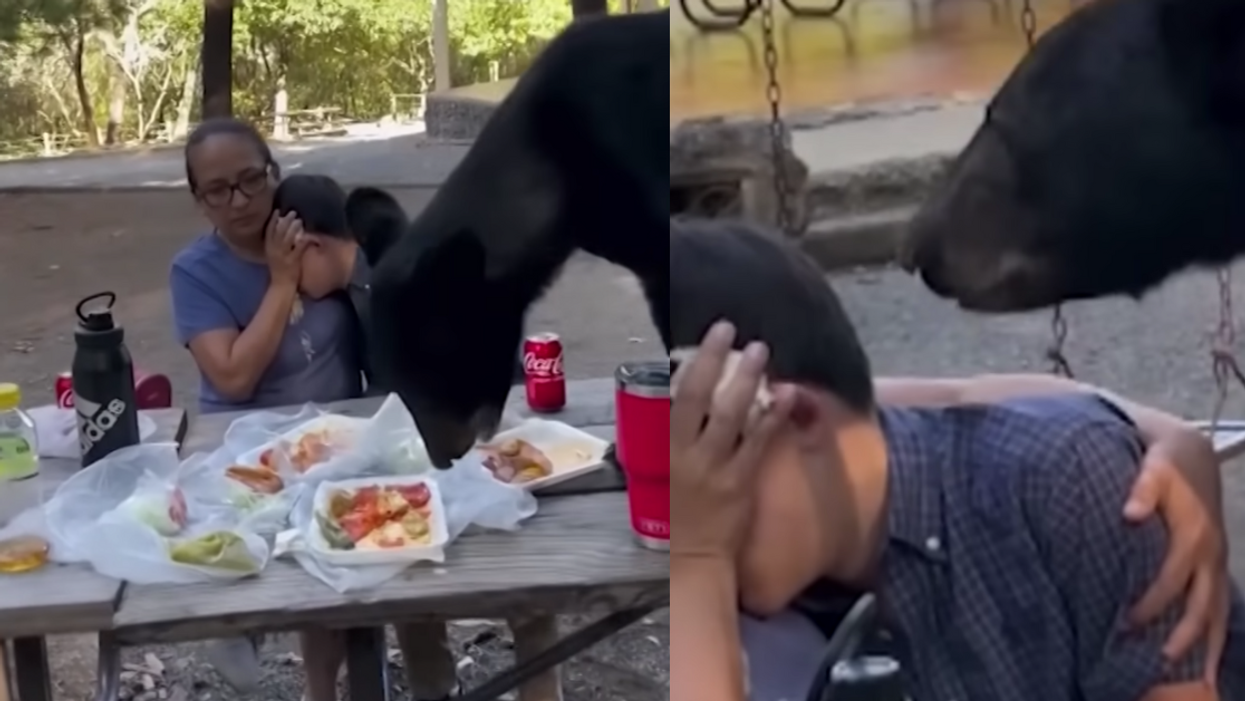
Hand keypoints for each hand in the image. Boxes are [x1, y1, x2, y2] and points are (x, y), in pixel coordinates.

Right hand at [265, 211, 306, 288]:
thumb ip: (276, 244)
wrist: (282, 286)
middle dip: (285, 221)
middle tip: (293, 212)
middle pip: (278, 232)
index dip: (272, 220)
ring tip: (300, 220)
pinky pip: (298, 248)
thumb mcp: (273, 255)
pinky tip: (308, 236)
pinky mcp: (292, 261)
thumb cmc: (279, 270)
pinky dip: (303, 241)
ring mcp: (283, 256)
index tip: (277, 211)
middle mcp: (274, 251)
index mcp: (268, 248)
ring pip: (287, 238)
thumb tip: (282, 230)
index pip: (268, 231)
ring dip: (293, 228)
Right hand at [670, 322, 792, 561]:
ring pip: (731, 415)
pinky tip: (787, 395)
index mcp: (664, 449)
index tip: (705, 339)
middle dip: (715, 360)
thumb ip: (670, 439)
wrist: (695, 556)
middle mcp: (687, 452)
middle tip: (730, 329)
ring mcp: (715, 466)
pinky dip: (773, 416)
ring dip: (746, 379)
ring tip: (760, 350)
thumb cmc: (677, 513)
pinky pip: (758, 442)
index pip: (674, 398)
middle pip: (699, 397)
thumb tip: (677, 400)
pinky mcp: (741, 481)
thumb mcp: (661, 472)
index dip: (690, 365)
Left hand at [1124, 425, 1226, 680]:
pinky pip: (1220, 604)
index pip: (1172, 578)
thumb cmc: (1165, 464)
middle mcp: (1211, 553)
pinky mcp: (1216, 565)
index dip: (1152, 603)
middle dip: (1182, 634)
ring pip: (1218, 610)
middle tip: (1157, 659)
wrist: (1191, 453)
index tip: (1126, 622)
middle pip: (1202, 604)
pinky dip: (1215, 631)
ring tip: (1188, 672)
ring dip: (1204, 641)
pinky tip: (1206, 657)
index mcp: (1194, 534)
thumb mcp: (1153, 468)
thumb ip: (1141, 489)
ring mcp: (1218, 561)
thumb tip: (1130, 513)